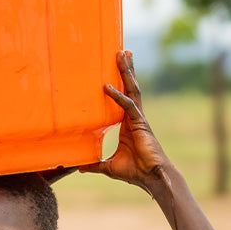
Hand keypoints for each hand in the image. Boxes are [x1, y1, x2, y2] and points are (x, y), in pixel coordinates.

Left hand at [80, 50, 170, 191]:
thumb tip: (78, 167)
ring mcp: (138, 119)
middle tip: (121, 51)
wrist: (152, 178)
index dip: (120, 83)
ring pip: (132, 90)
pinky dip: (118, 96)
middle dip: (126, 69)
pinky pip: (128, 106)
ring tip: (123, 53)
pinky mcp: (141, 123)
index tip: (114, 69)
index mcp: (128, 124)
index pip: (123, 98)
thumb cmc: (135, 171)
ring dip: (127, 72)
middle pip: (129, 88)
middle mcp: (134, 117)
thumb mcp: (108, 166)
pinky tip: (107, 86)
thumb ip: (95, 163)